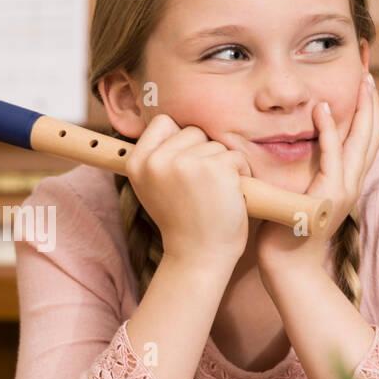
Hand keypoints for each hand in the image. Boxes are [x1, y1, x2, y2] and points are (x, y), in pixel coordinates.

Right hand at [125, 112, 253, 272]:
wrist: (198, 256)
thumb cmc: (183, 221)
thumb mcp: (153, 187)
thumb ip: (157, 157)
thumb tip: (171, 122)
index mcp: (137, 163)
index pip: (162, 122)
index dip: (180, 139)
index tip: (185, 166)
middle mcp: (157, 161)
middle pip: (192, 130)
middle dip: (204, 153)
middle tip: (201, 187)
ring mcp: (184, 163)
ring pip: (216, 144)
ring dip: (224, 166)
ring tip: (214, 194)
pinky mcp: (214, 169)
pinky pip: (236, 156)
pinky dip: (241, 174)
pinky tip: (230, 196)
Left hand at [256, 72, 378, 275]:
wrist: (287, 266)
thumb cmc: (285, 230)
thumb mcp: (300, 193)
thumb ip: (304, 171)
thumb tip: (289, 145)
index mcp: (348, 181)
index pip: (366, 138)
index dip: (369, 110)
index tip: (364, 82)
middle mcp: (352, 183)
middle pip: (373, 134)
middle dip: (372, 101)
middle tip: (368, 70)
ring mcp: (344, 190)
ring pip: (361, 140)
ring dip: (361, 108)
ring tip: (359, 80)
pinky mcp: (328, 196)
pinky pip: (333, 156)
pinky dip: (330, 131)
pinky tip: (322, 109)